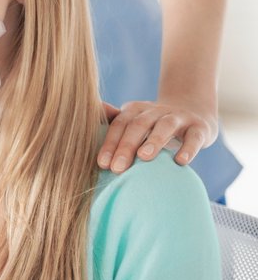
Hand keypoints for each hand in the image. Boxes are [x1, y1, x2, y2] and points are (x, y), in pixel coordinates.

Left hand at [97, 99, 217, 171]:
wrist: (193, 110)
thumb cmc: (154, 125)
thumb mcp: (133, 122)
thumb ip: (112, 126)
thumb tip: (80, 123)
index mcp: (135, 111)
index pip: (119, 125)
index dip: (109, 143)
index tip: (101, 164)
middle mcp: (155, 111)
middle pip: (138, 126)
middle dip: (126, 146)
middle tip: (117, 168)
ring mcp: (178, 117)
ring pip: (164, 126)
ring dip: (153, 141)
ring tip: (144, 158)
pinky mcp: (199, 127)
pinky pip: (194, 137)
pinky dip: (187, 148)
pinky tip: (180, 161)